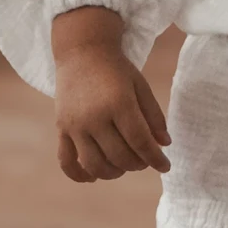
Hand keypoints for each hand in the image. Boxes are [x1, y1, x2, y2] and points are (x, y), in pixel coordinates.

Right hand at [54, 43, 171, 182]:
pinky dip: (79, 175)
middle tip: (145, 160)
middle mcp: (95, 117)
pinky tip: (93, 177)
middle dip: (137, 164)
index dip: (155, 158)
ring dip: (113, 172)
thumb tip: (164, 144)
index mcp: (119, 103)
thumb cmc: (116, 68)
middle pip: (119, 156)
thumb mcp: (140, 86)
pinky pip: (66, 161)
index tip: (166, 166)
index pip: (140, 141)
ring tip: (124, 166)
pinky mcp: (61, 128)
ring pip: (95, 164)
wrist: (82, 51)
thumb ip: (153, 116)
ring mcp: (75, 125)